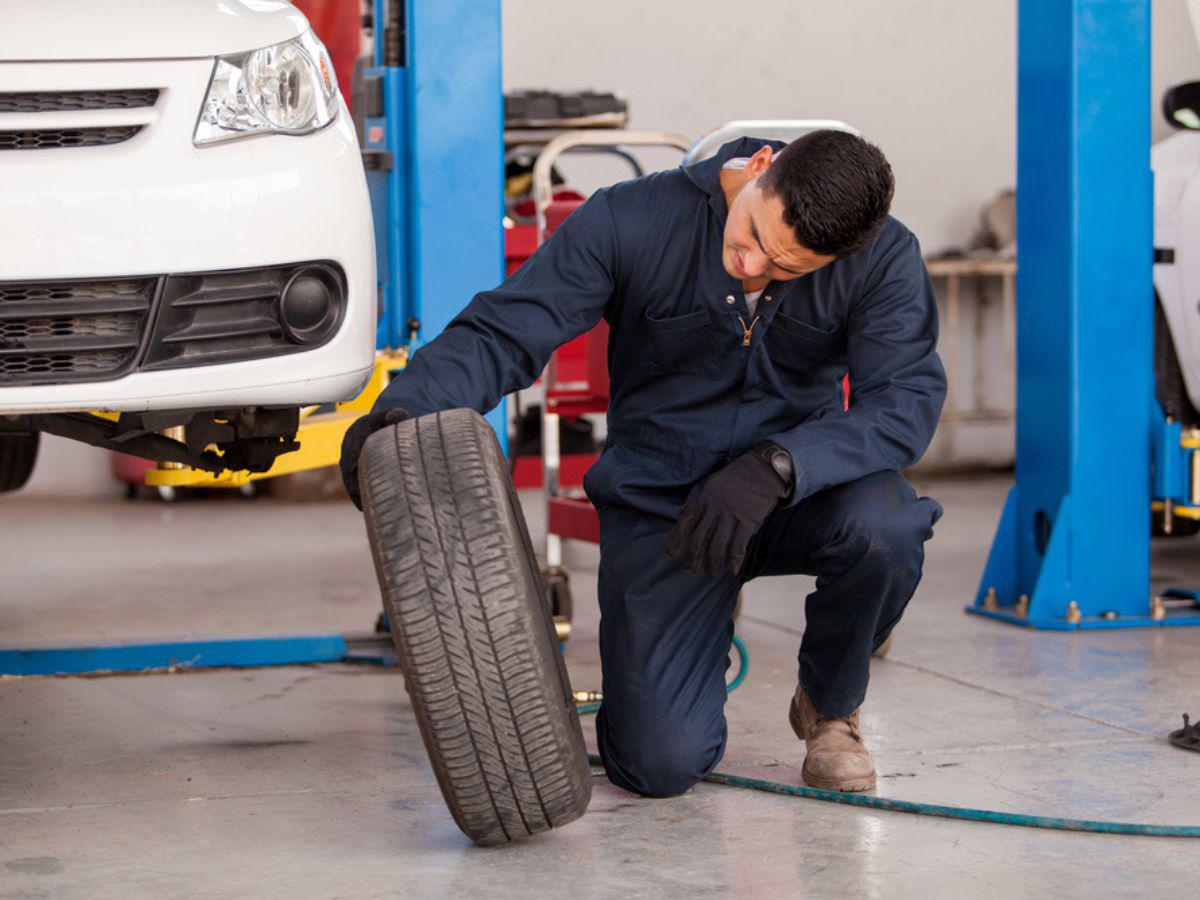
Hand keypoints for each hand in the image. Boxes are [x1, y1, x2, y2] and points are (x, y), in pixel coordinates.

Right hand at [339, 407, 408, 509]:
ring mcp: (347, 458)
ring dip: (353, 492)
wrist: (373, 426)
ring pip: (347, 477)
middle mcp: (348, 446)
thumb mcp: (391, 415)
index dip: (353, 454)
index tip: (353, 466)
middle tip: (359, 493)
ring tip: (363, 508)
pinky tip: (365, 509)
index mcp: (358, 431)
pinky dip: (356, 496)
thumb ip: (396, 414)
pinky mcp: (350, 470)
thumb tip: (401, 414)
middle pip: (347, 464)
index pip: (354, 443)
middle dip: (352, 479)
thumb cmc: (386, 421)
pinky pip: (350, 483)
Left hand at [663, 443, 792, 575]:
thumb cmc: (736, 479)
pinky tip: (732, 570)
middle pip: (699, 538)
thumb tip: (682, 513)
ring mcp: (732, 516)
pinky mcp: (748, 522)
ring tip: (711, 571)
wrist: (762, 470)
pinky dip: (735, 559)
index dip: (676, 537)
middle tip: (690, 570)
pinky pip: (739, 545)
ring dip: (712, 563)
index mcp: (705, 499)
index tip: (670, 552)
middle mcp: (716, 509)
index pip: (686, 521)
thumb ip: (697, 502)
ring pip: (717, 545)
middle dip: (692, 557)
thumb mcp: (712, 485)